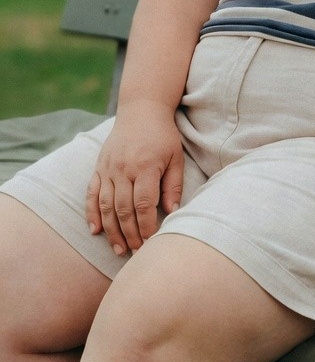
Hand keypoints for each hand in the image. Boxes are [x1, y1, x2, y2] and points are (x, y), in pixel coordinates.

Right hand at [86, 103, 184, 255]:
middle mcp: (123, 169)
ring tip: (119, 249)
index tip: (152, 242)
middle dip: (130, 234)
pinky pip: (91, 194)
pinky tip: (95, 230)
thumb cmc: (163, 135)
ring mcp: (108, 169)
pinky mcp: (99, 168)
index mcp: (146, 167)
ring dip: (111, 230)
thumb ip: (174, 185)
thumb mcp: (176, 157)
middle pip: (123, 209)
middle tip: (136, 252)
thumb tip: (173, 212)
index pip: (144, 204)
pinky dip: (91, 213)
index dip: (147, 226)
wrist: (141, 109)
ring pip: (106, 206)